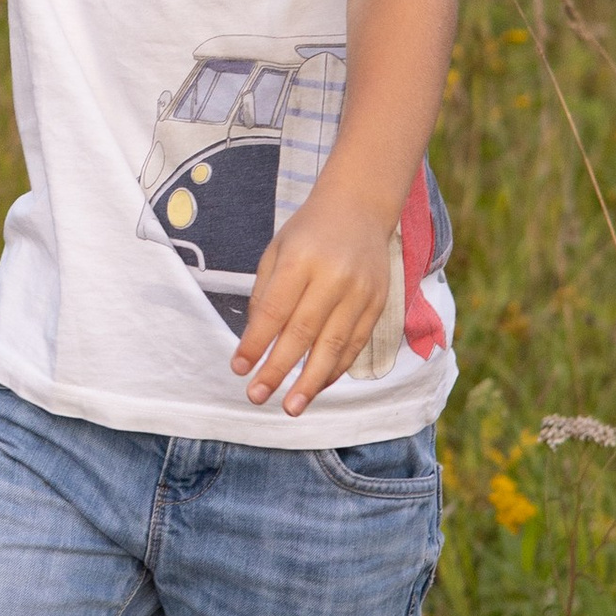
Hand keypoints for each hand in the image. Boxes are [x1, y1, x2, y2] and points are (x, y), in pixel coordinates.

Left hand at [233, 184, 393, 414]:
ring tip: (291, 406)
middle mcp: (333, 277)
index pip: (274, 310)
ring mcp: (360, 292)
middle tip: (257, 396)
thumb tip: (254, 342)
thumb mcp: (277, 250)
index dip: (255, 343)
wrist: (361, 208)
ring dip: (311, 382)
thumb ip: (265, 293)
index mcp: (301, 259)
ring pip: (333, 346)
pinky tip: (317, 386)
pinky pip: (355, 345)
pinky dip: (335, 369)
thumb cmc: (309, 232)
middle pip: (303, 333)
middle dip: (278, 370)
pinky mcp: (378, 304)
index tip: (238, 368)